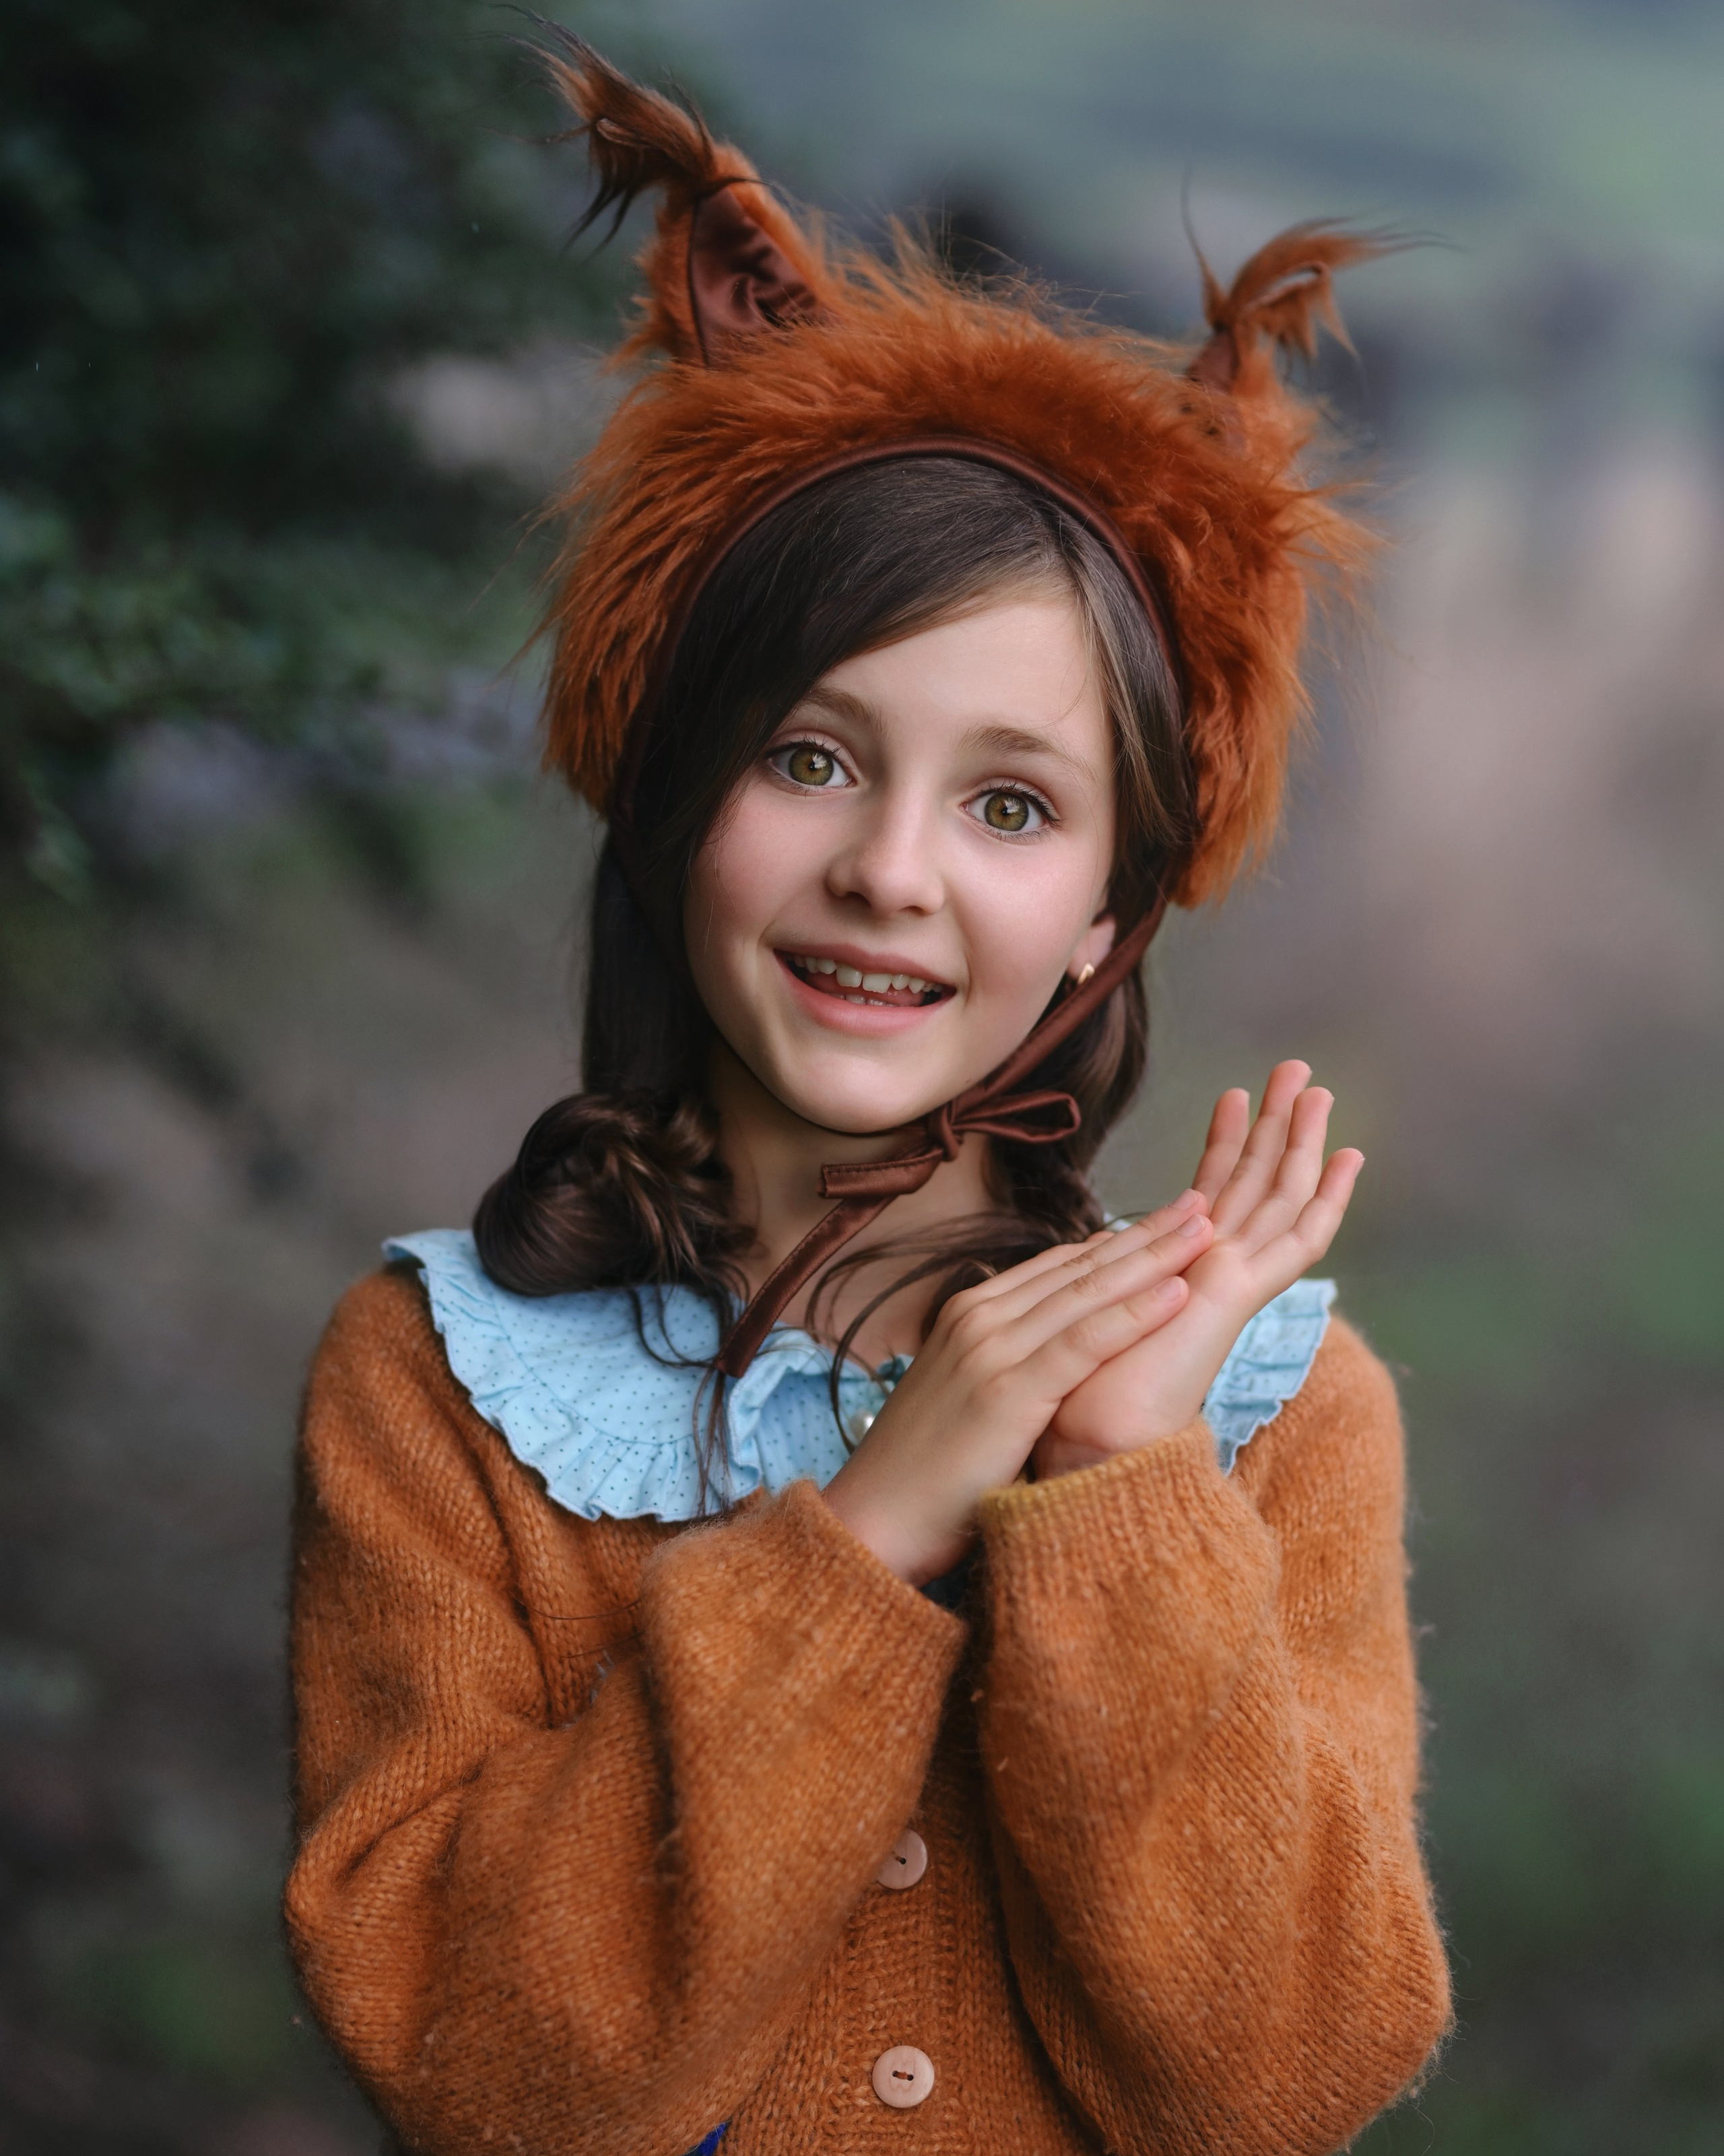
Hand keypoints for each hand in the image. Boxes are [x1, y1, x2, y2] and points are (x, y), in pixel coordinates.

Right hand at [820, 1193, 1215, 1583]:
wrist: (872, 1522)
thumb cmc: (924, 1477)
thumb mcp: (966, 1399)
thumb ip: (1007, 1367)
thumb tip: (1058, 1363)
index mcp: (968, 1316)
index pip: (1056, 1267)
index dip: (1115, 1242)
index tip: (1163, 1223)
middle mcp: (978, 1317)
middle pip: (1078, 1265)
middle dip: (1145, 1232)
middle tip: (1198, 1202)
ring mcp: (990, 1349)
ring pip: (1088, 1291)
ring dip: (1153, 1256)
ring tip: (1204, 1228)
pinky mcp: (1007, 1389)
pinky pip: (1084, 1340)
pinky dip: (1134, 1312)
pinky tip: (1177, 1290)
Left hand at [1034, 1061, 1362, 1479]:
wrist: (1083, 1444)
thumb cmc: (1070, 1392)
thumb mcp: (1083, 1313)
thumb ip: (1101, 1279)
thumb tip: (1090, 1255)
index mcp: (1174, 1275)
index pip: (1210, 1197)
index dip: (1225, 1148)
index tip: (1236, 1100)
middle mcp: (1208, 1274)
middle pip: (1253, 1186)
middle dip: (1274, 1127)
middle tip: (1295, 1070)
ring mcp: (1230, 1282)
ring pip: (1280, 1198)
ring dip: (1302, 1141)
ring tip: (1316, 1085)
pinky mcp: (1236, 1293)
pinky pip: (1298, 1237)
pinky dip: (1324, 1194)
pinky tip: (1345, 1156)